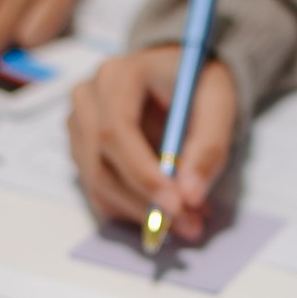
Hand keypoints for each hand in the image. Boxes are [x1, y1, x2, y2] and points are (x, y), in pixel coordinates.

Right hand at [66, 47, 235, 240]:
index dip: (142, 174)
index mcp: (117, 76)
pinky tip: (165, 211)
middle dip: (144, 203)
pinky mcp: (81, 148)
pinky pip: (99, 190)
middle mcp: (88, 98)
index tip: (176, 206)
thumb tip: (190, 196)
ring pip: (98, 184)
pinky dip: (131, 209)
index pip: (115, 132)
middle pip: (101, 164)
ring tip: (187, 220)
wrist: (179, 72)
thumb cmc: (197, 83)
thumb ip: (208, 148)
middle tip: (188, 225)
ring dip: (140, 212)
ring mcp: (78, 124)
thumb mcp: (218, 105)